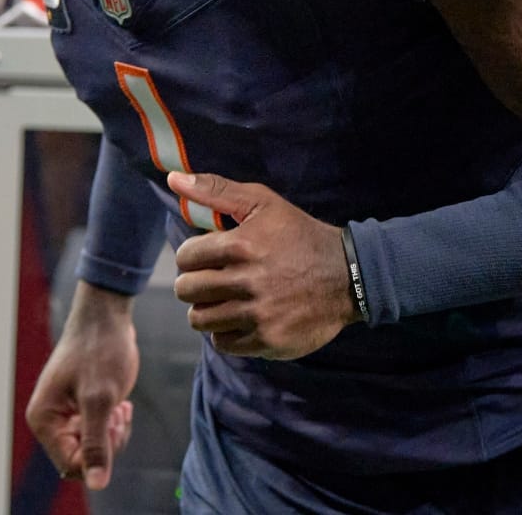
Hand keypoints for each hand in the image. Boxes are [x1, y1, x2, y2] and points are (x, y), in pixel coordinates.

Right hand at [24, 282, 138, 489]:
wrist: (107, 316)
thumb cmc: (100, 350)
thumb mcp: (101, 399)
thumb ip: (97, 442)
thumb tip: (96, 483)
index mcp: (43, 419)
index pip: (70, 464)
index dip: (97, 455)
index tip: (112, 426)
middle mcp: (50, 420)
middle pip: (82, 458)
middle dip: (106, 443)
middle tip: (119, 413)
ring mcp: (65, 414)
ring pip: (93, 447)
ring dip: (113, 433)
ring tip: (121, 407)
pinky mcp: (81, 407)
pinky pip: (98, 432)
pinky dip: (114, 423)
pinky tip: (122, 404)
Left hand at [168, 171, 360, 358]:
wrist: (347, 276)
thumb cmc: (300, 235)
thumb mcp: (263, 203)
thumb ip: (215, 189)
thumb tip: (173, 179)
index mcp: (241, 246)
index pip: (186, 257)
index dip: (193, 256)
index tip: (208, 257)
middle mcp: (246, 282)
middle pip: (187, 291)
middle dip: (195, 283)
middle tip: (214, 279)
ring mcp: (257, 314)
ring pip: (200, 319)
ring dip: (207, 309)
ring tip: (225, 299)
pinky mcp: (267, 340)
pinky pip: (223, 342)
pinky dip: (226, 332)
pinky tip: (241, 317)